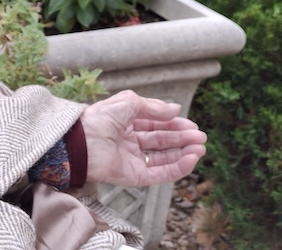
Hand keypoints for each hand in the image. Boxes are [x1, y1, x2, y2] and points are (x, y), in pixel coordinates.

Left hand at [79, 90, 206, 187]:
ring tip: (200, 148)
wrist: (80, 143)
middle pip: (162, 141)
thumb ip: (153, 107)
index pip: (155, 124)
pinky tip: (191, 159)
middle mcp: (129, 142)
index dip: (173, 124)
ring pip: (164, 158)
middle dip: (182, 139)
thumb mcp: (128, 103)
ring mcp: (132, 160)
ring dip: (183, 153)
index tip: (191, 125)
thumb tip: (175, 109)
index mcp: (125, 123)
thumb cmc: (98, 120)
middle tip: (201, 137)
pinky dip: (177, 168)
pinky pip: (160, 174)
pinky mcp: (134, 177)